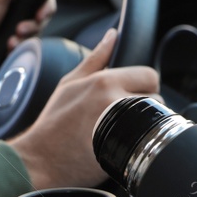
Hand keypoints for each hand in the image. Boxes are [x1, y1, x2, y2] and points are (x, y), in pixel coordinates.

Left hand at [0, 0, 57, 66]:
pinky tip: (8, 47)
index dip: (46, 7)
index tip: (40, 14)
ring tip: (11, 40)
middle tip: (20, 29)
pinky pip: (24, 46)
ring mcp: (13, 26)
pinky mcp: (10, 41)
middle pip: (40, 18)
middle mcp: (16, 9)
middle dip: (33, 26)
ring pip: (33, 33)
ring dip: (24, 38)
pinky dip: (17, 47)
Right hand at [8, 29, 159, 188]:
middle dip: (146, 107)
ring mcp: (121, 127)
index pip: (149, 75)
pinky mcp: (125, 151)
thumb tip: (113, 35)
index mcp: (103, 82)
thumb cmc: (53, 123)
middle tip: (126, 117)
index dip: (145, 86)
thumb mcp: (69, 83)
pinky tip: (125, 146)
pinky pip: (149, 142)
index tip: (134, 96)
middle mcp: (115, 101)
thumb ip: (96, 58)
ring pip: (154, 120)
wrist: (40, 161)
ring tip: (124, 132)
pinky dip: (143, 143)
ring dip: (146, 125)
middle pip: (156, 98)